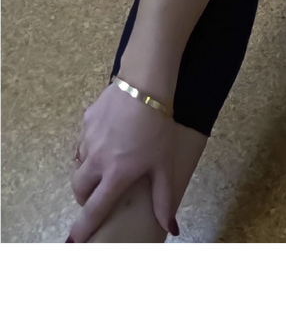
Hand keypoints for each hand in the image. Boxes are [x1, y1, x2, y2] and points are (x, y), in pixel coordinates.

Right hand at [67, 83, 190, 240]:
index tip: (73, 242)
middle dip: (87, 197)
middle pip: (80, 190)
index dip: (83, 228)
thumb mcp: (164, 164)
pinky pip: (83, 141)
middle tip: (100, 192)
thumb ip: (164, 198)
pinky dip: (91, 145)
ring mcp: (88, 140)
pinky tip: (108, 136)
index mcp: (115, 175)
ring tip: (108, 162)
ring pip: (79, 164)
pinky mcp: (85, 121)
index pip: (94, 210)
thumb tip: (171, 229)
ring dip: (89, 169)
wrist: (145, 84)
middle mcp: (96, 161)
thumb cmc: (159, 127)